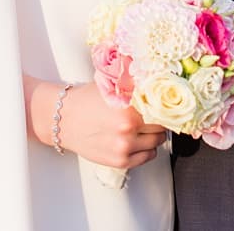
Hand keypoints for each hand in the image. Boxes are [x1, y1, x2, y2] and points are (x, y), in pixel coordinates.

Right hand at [29, 80, 167, 168]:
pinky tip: (139, 139)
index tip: (169, 103)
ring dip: (155, 134)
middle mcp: (128, 129)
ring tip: (146, 126)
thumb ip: (137, 83)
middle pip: (163, 125)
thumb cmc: (88, 100)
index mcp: (129, 107)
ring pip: (158, 142)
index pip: (164, 109)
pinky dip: (148, 149)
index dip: (167, 105)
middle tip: (155, 113)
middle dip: (160, 119)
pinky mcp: (119, 161)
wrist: (64, 119)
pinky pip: (148, 157)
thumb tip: (162, 73)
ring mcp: (124, 147)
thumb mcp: (114, 85)